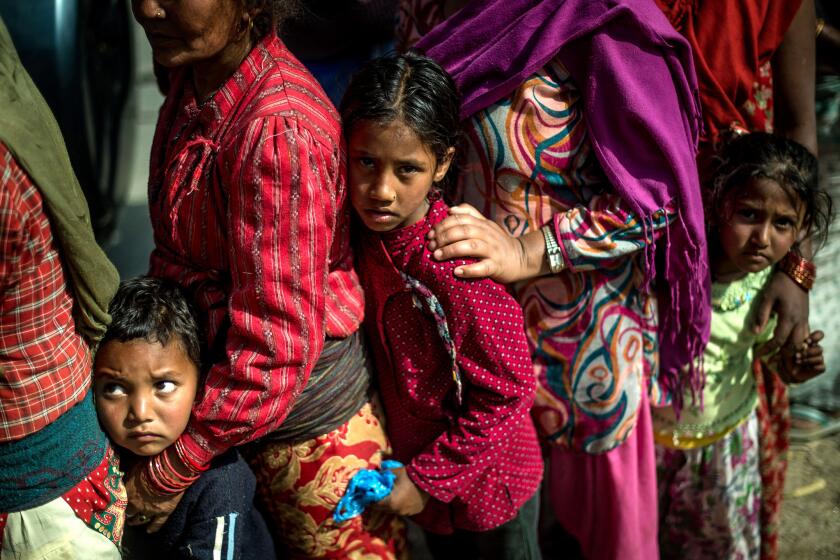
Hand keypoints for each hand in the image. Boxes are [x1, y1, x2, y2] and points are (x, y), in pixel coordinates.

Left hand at [124, 460, 184, 532]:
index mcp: (127, 492)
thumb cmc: (152, 464)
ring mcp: (150, 510)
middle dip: (127, 512)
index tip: (117, 502)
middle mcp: (136, 505)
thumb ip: (128, 474)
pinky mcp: (164, 512)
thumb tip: (121, 475)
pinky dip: (153, 527)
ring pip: (140, 520)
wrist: (171, 469)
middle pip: (128, 512)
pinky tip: (149, 531)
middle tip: (126, 512)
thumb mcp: (135, 466)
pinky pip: (157, 523)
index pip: (119, 501)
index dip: (118, 502)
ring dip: (135, 521)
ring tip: (133, 522)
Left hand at [374, 467, 427, 515]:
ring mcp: (408, 513)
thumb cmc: (408, 475)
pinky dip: (401, 506)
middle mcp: (398, 511)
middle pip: (384, 509)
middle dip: (380, 503)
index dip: (370, 500)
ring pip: (394, 510)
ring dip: (391, 505)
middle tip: (379, 495)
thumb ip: (382, 475)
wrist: (427, 478)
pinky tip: (402, 498)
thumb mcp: (392, 473)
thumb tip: (375, 474)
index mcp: (390, 503)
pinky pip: (404, 510)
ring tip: (392, 496)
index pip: (375, 505)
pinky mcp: (415, 511)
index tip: (368, 496)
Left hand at [426, 204, 542, 282]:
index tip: (430, 234)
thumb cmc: (497, 242)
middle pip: (464, 231)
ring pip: (471, 247)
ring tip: (437, 256)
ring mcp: (493, 250)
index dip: (443, 225)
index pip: (460, 219)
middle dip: (444, 237)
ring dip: (452, 250)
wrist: (520, 257)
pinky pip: (483, 267)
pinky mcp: (497, 266)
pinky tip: (457, 272)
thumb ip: (470, 214)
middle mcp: (487, 234)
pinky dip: (469, 270)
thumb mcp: (485, 224)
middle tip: (431, 246)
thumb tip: (450, 210)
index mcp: (482, 224)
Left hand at [754, 270, 809, 356]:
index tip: (758, 355)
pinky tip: (791, 347)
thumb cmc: (780, 285)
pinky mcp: (806, 318)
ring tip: (780, 357)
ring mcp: (805, 321)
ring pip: (802, 343)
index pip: (779, 340)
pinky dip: (799, 344)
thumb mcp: (767, 298)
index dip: (768, 349)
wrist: (797, 275)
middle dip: (783, 356)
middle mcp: (799, 322)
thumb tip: (754, 333)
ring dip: (792, 352)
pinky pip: (806, 336)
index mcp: (789, 318)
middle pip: (794, 346)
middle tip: (771, 361)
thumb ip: (761, 316)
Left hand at [779, 330, 825, 383]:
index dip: (816, 337)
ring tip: (797, 362)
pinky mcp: (820, 368)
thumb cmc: (786, 356)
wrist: (786, 371)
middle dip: (808, 352)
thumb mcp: (787, 349)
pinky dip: (814, 367)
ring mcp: (819, 358)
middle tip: (797, 355)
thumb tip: (804, 345)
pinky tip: (807, 368)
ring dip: (808, 360)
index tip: (807, 341)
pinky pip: (821, 367)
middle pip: (819, 349)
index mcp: (810, 342)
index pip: (819, 335)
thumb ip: (794, 344)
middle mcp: (816, 349)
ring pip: (820, 358)